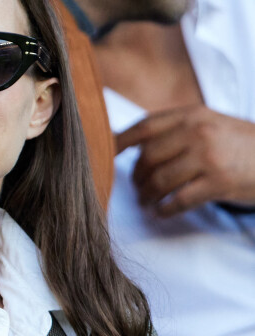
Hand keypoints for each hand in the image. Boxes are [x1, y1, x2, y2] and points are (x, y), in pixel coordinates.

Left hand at [115, 105, 254, 215]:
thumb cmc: (239, 145)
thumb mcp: (210, 125)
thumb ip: (177, 131)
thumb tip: (137, 149)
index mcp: (193, 115)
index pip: (145, 127)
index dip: (120, 142)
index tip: (104, 154)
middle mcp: (198, 132)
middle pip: (147, 158)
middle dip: (136, 178)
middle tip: (138, 189)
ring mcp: (208, 156)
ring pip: (159, 180)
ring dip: (147, 196)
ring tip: (147, 202)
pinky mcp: (217, 182)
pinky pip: (177, 201)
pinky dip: (164, 210)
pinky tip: (162, 212)